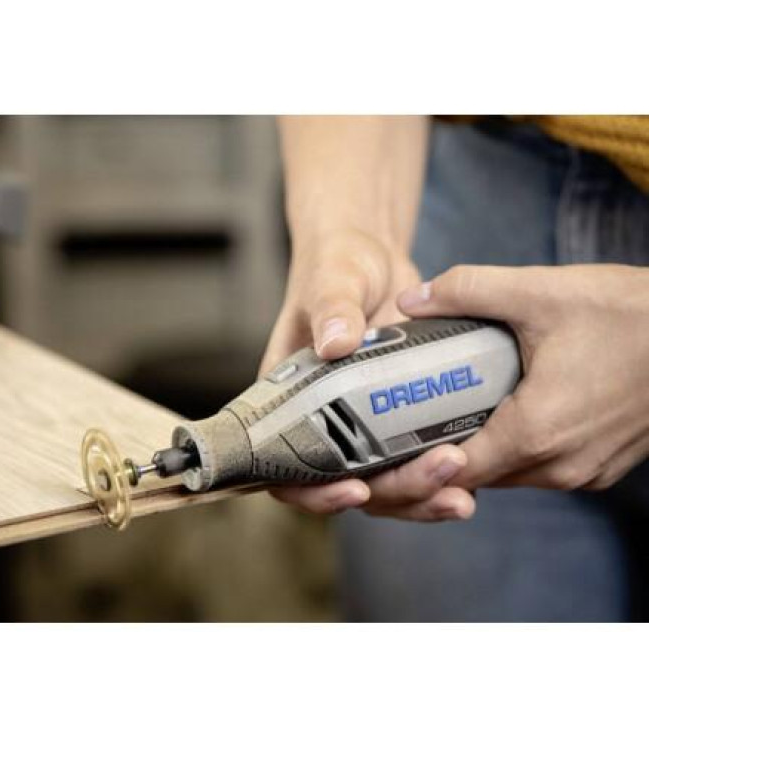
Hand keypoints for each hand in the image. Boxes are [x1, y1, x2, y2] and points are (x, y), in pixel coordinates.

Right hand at [260, 228, 449, 517]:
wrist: (374, 261)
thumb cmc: (337, 267)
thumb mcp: (332, 279)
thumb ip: (332, 307)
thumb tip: (336, 342)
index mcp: (289, 401)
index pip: (285, 469)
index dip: (314, 494)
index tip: (354, 489)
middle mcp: (324, 424)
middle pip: (348, 487)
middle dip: (395, 493)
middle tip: (438, 474)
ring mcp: (364, 428)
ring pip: (387, 486)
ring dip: (423, 498)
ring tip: (463, 497)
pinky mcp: (400, 423)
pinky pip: (415, 464)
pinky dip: (442, 481)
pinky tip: (476, 482)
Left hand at [269, 263, 647, 521]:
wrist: (709, 333)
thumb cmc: (634, 314)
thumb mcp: (544, 292)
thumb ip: (468, 290)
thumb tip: (411, 299)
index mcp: (537, 432)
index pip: (452, 471)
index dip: (411, 463)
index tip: (380, 444)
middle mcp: (560, 467)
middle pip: (476, 477)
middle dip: (436, 456)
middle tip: (400, 426)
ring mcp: (586, 472)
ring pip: (509, 474)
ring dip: (478, 451)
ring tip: (443, 414)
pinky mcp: (603, 467)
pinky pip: (542, 469)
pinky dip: (515, 449)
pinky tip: (498, 412)